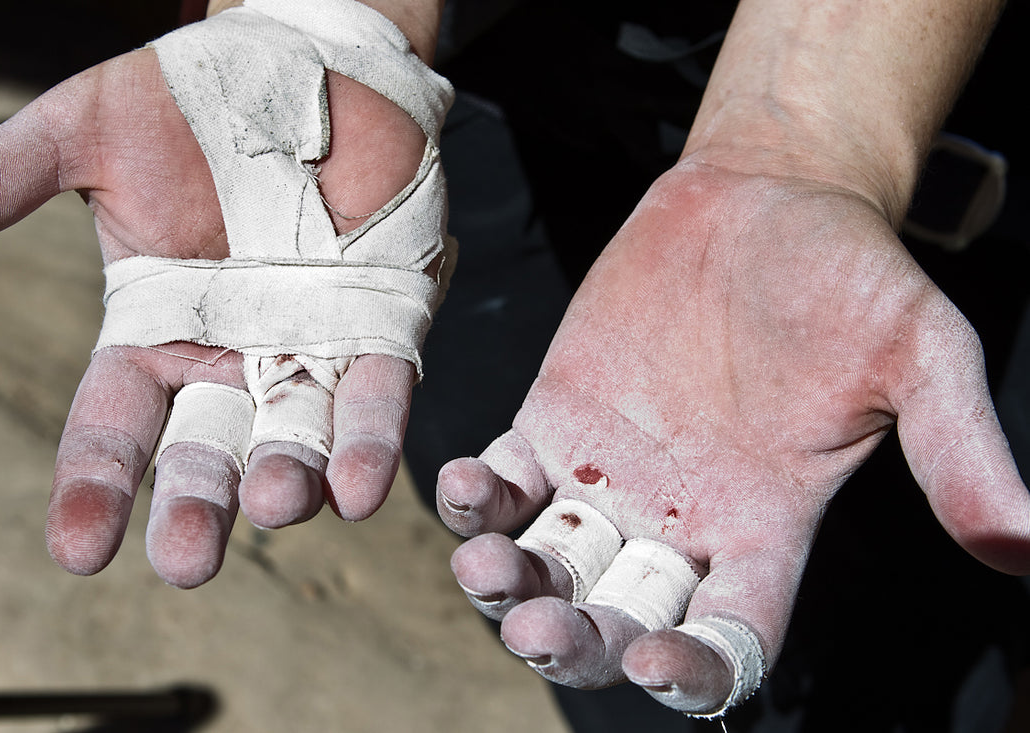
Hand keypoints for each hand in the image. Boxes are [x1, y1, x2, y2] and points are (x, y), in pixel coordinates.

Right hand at [0, 46, 429, 587]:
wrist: (300, 61)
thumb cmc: (188, 100)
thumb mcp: (82, 134)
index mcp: (152, 332)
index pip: (116, 427)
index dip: (95, 487)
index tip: (78, 549)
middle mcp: (229, 357)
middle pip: (206, 452)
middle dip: (197, 507)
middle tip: (188, 560)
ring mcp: (308, 348)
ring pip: (292, 437)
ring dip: (286, 480)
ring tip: (276, 505)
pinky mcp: (380, 325)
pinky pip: (374, 398)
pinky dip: (366, 444)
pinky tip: (357, 490)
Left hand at [437, 159, 1029, 713]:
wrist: (763, 198)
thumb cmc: (846, 273)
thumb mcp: (917, 354)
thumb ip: (953, 448)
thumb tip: (1025, 546)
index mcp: (764, 530)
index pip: (728, 638)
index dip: (695, 672)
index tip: (657, 667)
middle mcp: (679, 521)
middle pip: (618, 620)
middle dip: (576, 640)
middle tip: (539, 630)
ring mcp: (609, 477)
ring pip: (547, 566)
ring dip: (508, 584)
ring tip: (482, 567)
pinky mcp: (556, 422)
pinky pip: (505, 484)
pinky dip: (476, 498)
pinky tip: (460, 485)